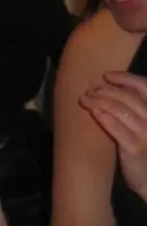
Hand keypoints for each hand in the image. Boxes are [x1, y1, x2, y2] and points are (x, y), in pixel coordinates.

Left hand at [81, 71, 146, 199]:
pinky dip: (105, 118)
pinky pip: (118, 130)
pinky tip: (94, 112)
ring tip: (85, 99)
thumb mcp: (146, 127)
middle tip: (90, 90)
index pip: (146, 88)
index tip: (108, 75)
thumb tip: (117, 90)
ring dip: (100, 101)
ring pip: (121, 110)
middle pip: (129, 97)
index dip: (127, 78)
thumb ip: (138, 110)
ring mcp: (146, 135)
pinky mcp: (134, 150)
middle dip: (107, 90)